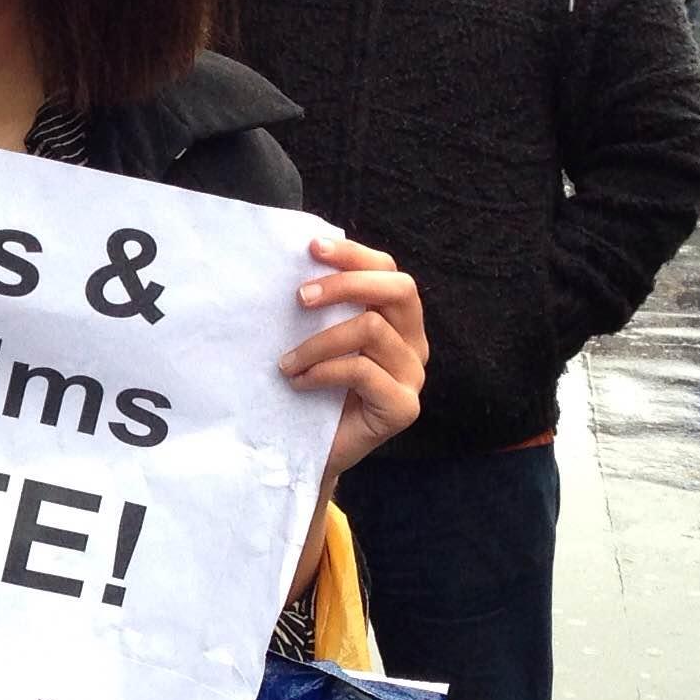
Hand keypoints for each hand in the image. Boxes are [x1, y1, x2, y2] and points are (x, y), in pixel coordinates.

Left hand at [281, 236, 425, 484]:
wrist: (310, 451)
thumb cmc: (312, 389)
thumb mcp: (318, 339)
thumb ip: (322, 307)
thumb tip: (298, 261)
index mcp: (398, 320)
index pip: (388, 271)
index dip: (354, 254)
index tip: (312, 248)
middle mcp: (414, 343)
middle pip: (398, 289)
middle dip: (346, 285)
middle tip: (299, 298)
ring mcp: (413, 376)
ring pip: (372, 329)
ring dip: (318, 342)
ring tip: (286, 361)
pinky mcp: (404, 407)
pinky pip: (362, 371)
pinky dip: (322, 372)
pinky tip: (297, 383)